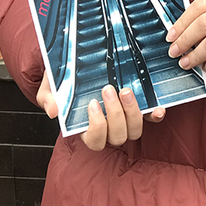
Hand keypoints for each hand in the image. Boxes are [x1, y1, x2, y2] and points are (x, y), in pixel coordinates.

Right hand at [36, 72, 165, 151]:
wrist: (77, 65)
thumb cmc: (63, 81)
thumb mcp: (50, 87)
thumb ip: (48, 99)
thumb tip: (53, 111)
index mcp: (87, 129)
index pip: (95, 141)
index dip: (97, 127)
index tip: (93, 104)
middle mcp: (108, 128)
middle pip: (118, 137)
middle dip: (116, 115)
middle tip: (109, 89)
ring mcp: (125, 119)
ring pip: (135, 131)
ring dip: (133, 113)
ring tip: (126, 91)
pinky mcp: (139, 108)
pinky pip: (151, 119)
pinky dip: (155, 116)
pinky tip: (158, 108)